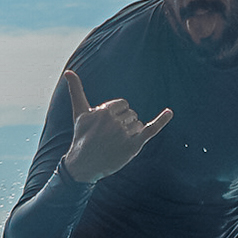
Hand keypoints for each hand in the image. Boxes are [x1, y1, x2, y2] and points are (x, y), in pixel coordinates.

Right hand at [59, 68, 172, 182]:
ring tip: (116, 143)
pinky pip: (151, 129)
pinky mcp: (133, 147)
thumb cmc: (82, 136)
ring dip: (131, 133)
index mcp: (104, 111)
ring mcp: (124, 135)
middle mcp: (114, 122)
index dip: (117, 114)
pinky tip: (169, 112)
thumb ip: (76, 90)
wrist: (83, 165)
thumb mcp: (79, 113)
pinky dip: (162, 120)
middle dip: (123, 124)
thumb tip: (68, 71)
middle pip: (132, 114)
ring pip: (138, 124)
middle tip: (109, 137)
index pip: (124, 104)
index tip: (106, 126)